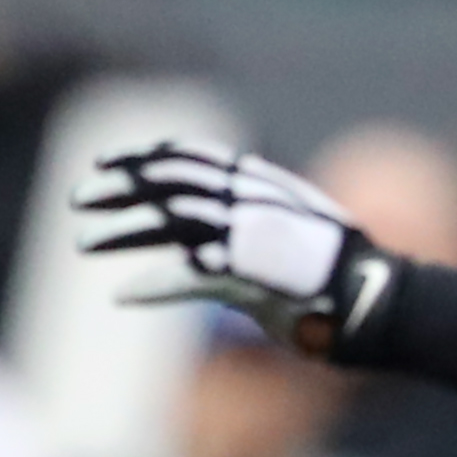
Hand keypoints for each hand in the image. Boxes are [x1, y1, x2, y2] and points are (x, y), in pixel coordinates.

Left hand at [74, 142, 386, 346]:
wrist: (376, 300)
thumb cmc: (331, 273)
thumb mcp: (288, 229)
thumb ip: (246, 220)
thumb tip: (204, 237)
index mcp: (261, 184)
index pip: (192, 157)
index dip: (144, 157)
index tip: (105, 162)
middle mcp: (254, 202)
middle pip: (173, 184)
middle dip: (122, 189)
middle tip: (79, 199)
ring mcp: (253, 238)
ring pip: (173, 225)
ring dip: (123, 231)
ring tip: (82, 243)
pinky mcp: (254, 278)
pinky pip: (191, 278)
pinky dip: (154, 285)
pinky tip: (121, 295)